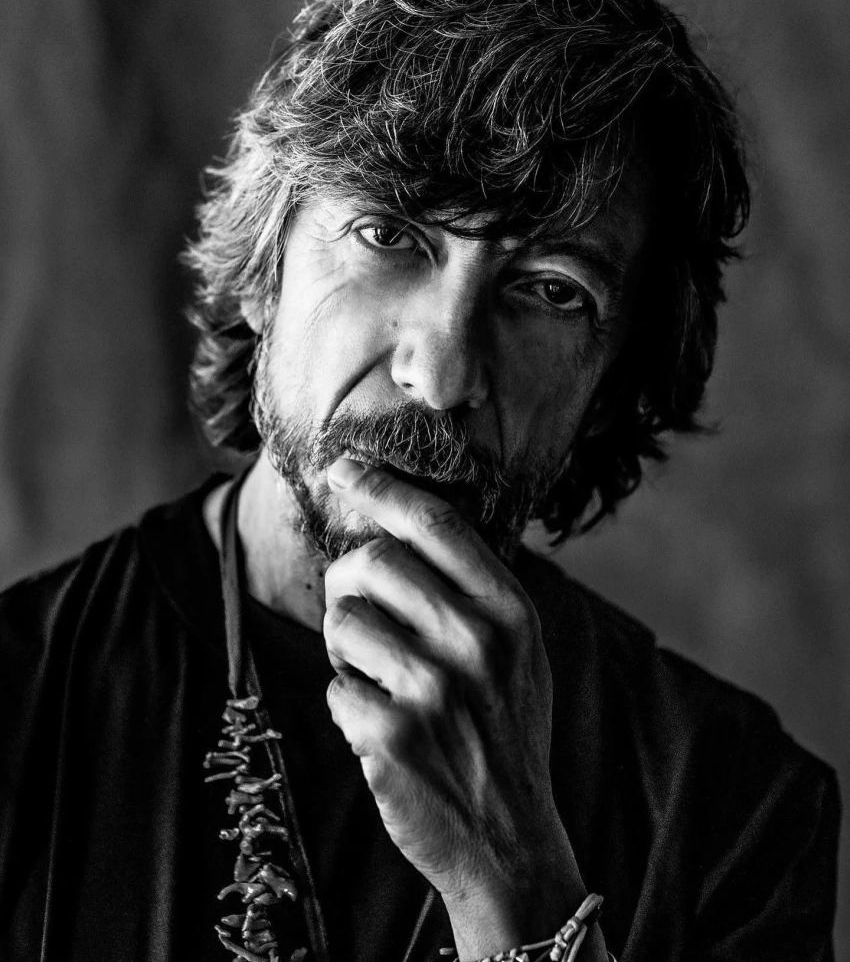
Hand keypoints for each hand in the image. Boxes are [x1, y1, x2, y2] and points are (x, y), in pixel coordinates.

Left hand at [322, 457, 593, 958]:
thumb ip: (473, 590)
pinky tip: (381, 727)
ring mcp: (434, 689)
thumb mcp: (519, 654)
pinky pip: (335, 686)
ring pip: (342, 620)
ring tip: (376, 679)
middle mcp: (477, 641)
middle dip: (346, 578)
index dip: (382, 487)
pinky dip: (348, 703)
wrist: (509, 841)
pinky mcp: (391, 735)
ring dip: (345, 648)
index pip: (437, 524)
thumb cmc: (506, 733)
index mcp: (512, 612)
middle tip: (353, 606)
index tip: (346, 468)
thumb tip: (395, 520)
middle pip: (373, 560)